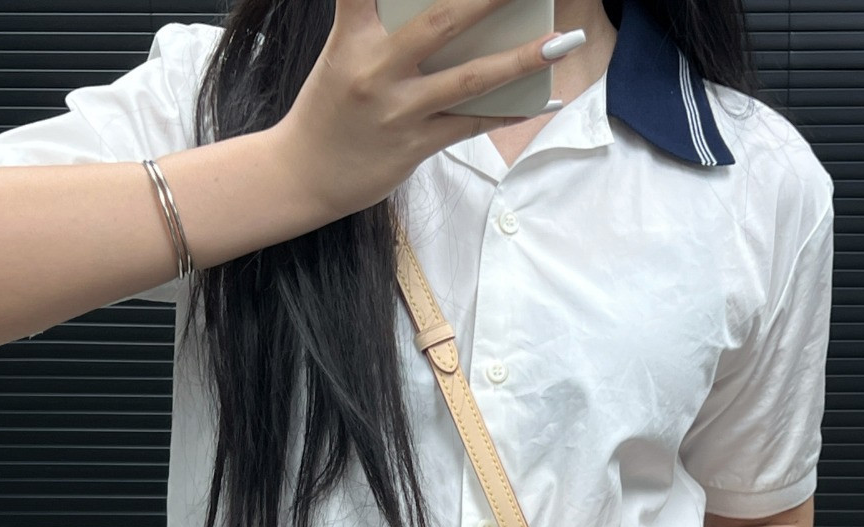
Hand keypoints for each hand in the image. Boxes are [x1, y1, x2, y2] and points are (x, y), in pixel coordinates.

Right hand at [271, 0, 577, 224]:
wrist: (302, 175)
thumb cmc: (330, 107)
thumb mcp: (343, 52)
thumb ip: (380, 23)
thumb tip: (448, 13)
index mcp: (353, 35)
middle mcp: (376, 68)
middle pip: (443, 20)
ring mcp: (399, 110)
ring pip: (469, 78)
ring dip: (521, 59)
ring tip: (561, 42)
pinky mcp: (414, 145)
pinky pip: (470, 124)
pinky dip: (508, 112)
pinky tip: (542, 101)